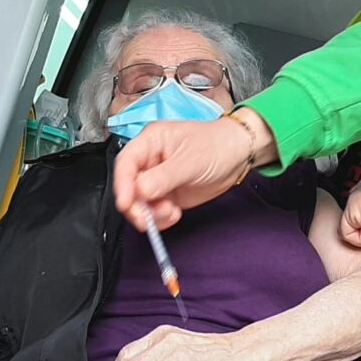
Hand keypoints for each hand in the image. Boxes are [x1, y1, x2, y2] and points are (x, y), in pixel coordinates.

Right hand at [114, 109, 277, 232]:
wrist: (238, 155)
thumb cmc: (217, 144)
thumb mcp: (191, 160)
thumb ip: (164, 176)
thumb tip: (140, 190)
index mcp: (150, 141)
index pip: (126, 162)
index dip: (121, 184)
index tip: (126, 203)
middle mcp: (150, 161)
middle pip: (128, 187)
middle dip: (137, 205)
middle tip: (148, 217)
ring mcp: (157, 179)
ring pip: (139, 203)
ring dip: (151, 214)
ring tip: (171, 211)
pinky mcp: (166, 195)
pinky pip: (154, 212)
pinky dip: (160, 219)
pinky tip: (175, 214)